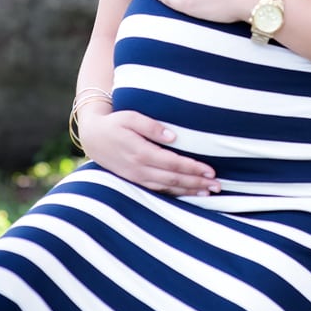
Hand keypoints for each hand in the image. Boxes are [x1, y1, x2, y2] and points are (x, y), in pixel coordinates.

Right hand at [78, 106, 220, 196]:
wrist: (93, 137)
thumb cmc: (115, 123)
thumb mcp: (130, 117)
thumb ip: (151, 126)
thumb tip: (173, 136)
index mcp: (140, 152)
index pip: (172, 163)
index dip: (193, 168)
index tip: (211, 170)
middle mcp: (139, 168)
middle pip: (173, 178)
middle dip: (197, 183)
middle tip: (218, 186)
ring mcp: (137, 177)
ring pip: (167, 187)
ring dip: (189, 191)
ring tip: (208, 193)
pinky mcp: (135, 181)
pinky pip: (158, 190)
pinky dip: (175, 193)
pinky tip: (188, 193)